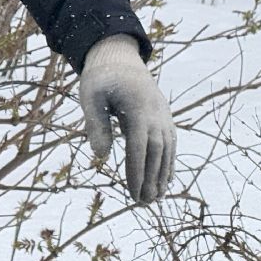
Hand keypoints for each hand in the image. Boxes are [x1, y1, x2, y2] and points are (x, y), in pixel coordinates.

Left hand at [78, 34, 176, 203]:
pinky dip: (168, 162)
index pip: (138, 147)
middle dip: (151, 179)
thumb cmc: (100, 77)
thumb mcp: (90, 96)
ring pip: (167, 149)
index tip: (133, 194)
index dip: (137, 172)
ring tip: (156, 199)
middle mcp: (156, 113)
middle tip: (143, 204)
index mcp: (138, 108)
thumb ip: (95, 124)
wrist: (119, 55)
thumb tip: (100, 157)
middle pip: (156, 152)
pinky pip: (170, 143)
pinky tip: (165, 180)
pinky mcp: (164, 115)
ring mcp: (163, 114)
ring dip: (163, 175)